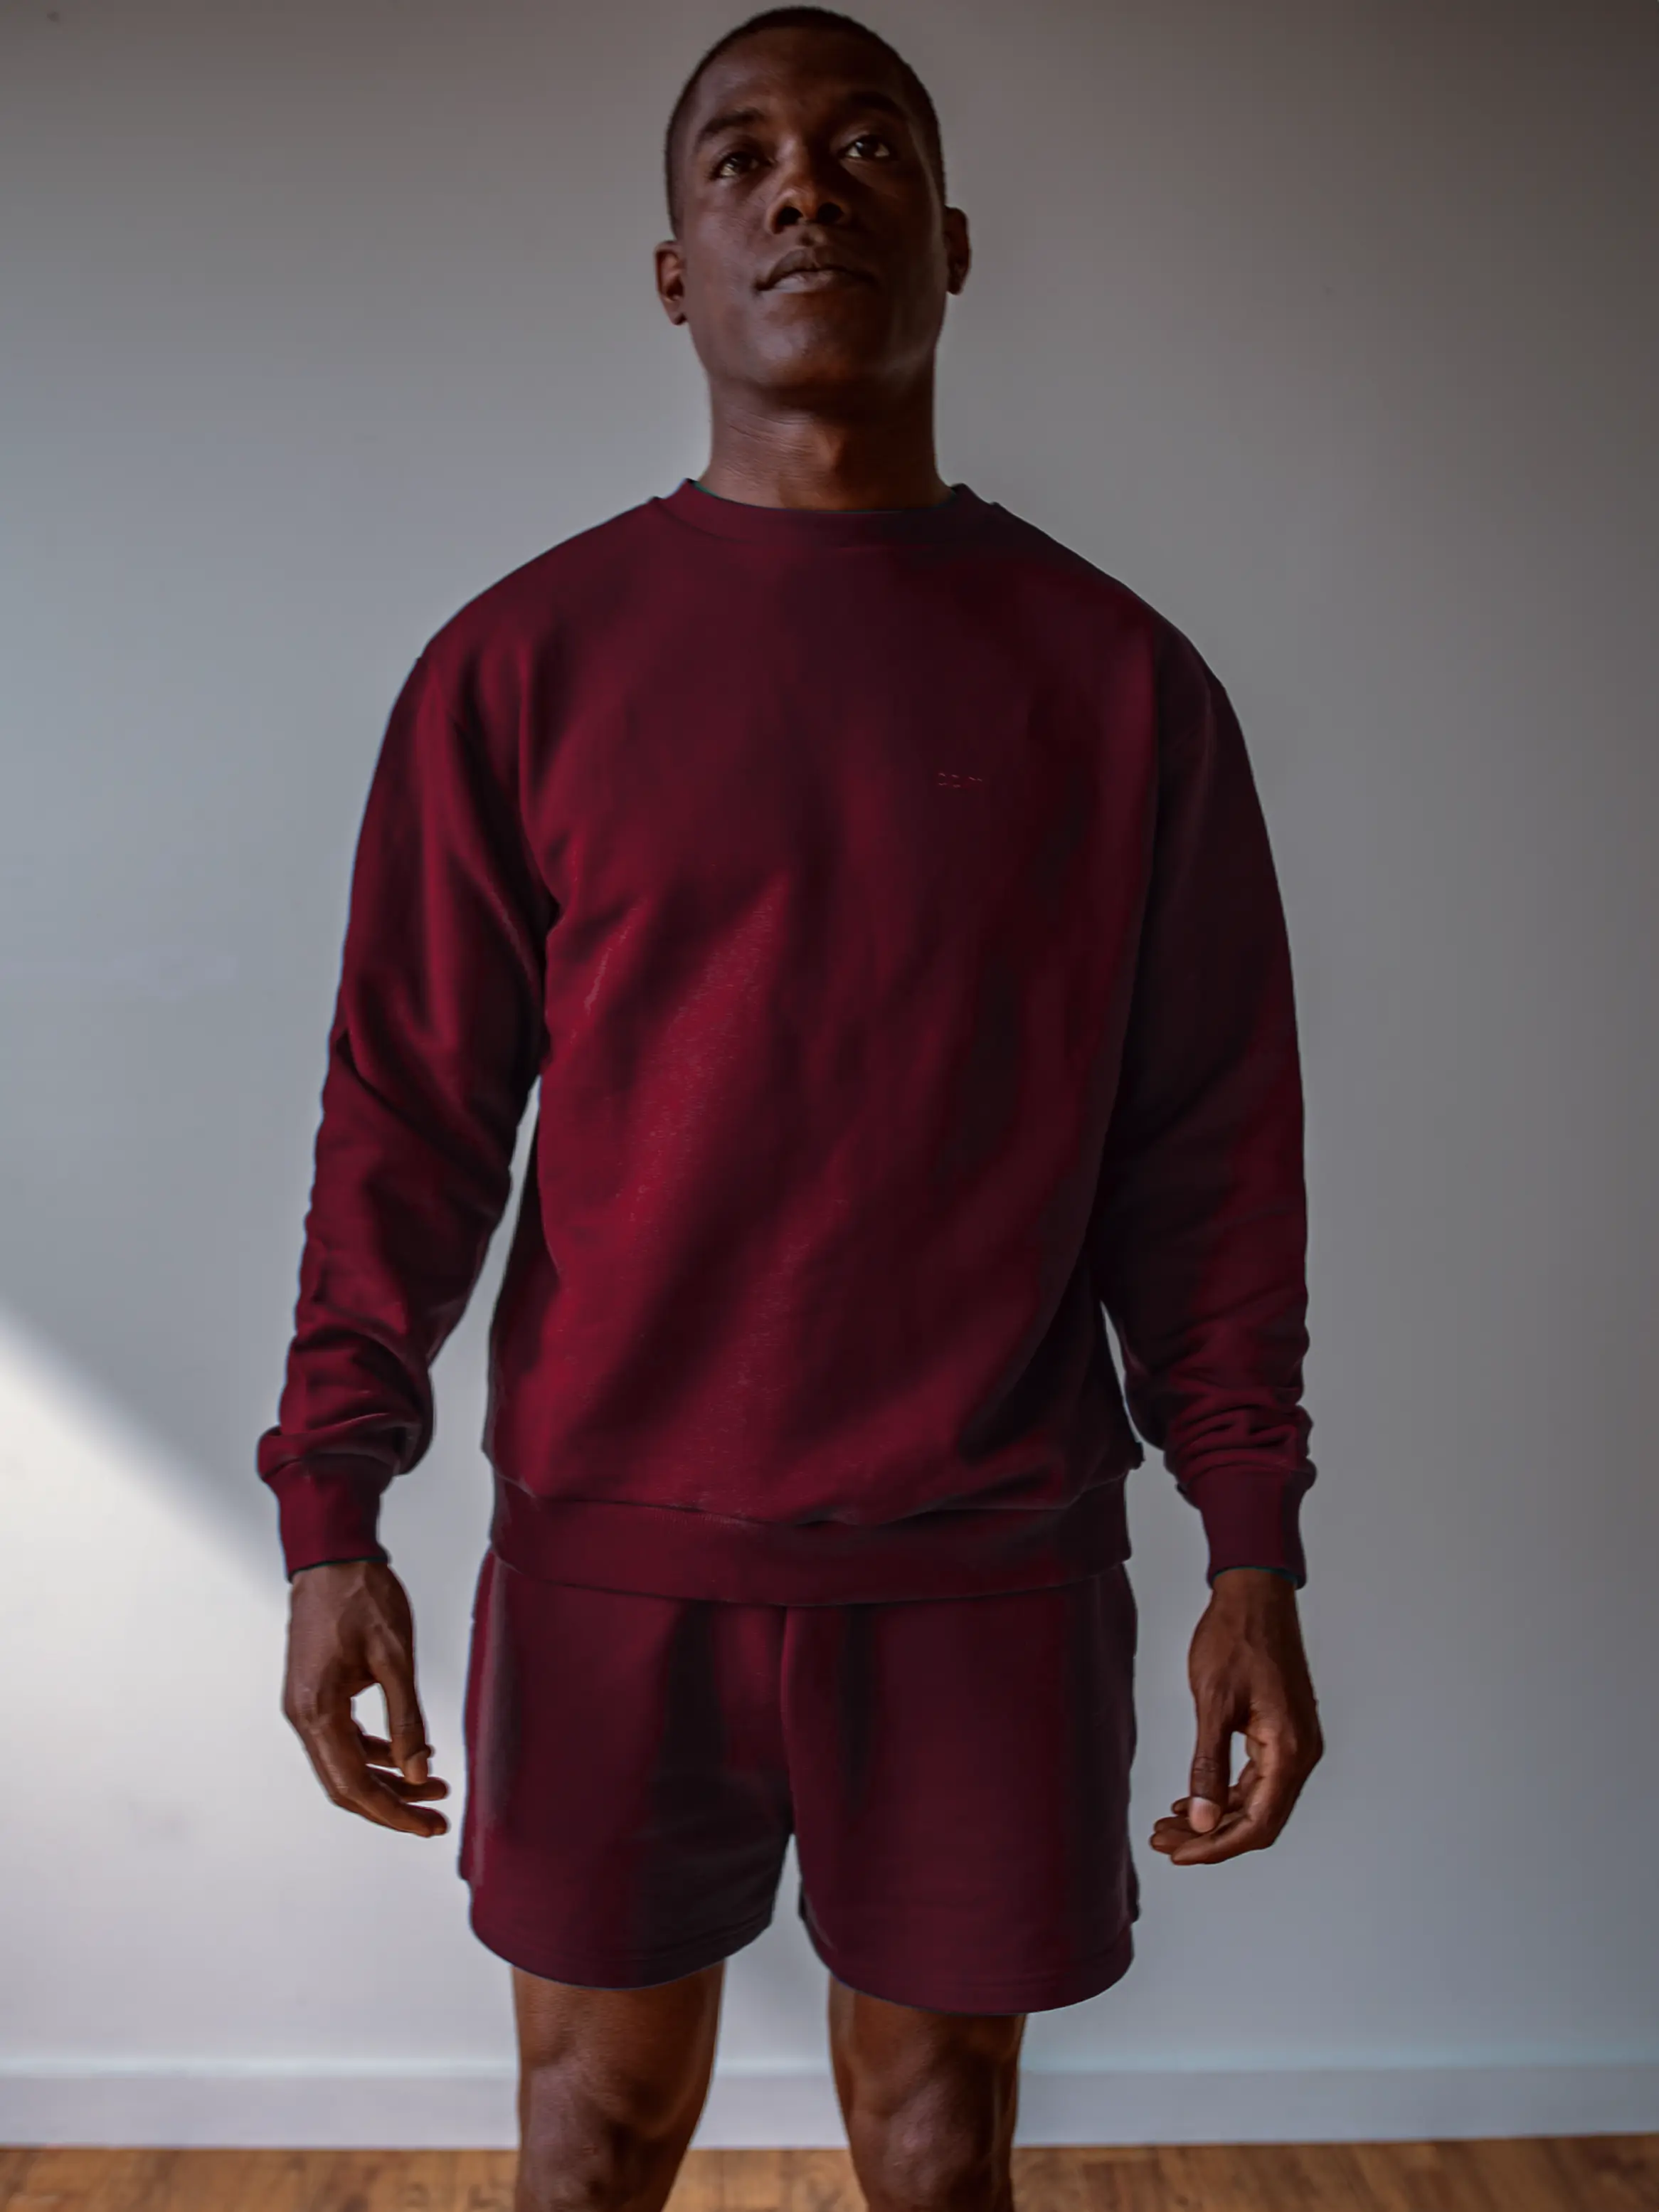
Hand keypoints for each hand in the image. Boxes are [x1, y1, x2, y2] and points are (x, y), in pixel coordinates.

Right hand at [282, 1559, 450, 1836]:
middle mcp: (303, 1716)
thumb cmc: (362, 1597)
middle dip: (393, 1805)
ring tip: (435, 1786)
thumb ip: (407, 1718)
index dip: (393, 1812)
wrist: (332, 1557)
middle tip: (437, 1817)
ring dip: (388, 1780)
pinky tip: (411, 1753)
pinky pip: (345, 1740)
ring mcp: (305, 1706)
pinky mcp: (316, 1694)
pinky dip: (377, 1753)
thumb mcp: (395, 1657)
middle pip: (345, 1784)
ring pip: (345, 1764)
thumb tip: (418, 1773)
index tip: (429, 1826)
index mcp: (317, 1711)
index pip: (353, 1785)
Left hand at [1149, 1566, 1322, 1865]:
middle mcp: (1300, 1754)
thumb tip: (1202, 1819)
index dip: (1216, 1847)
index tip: (1177, 1854)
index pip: (1257, 1824)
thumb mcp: (1213, 1702)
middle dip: (1210, 1836)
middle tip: (1162, 1840)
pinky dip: (1224, 1793)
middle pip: (1257, 1820)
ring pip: (1255, 1801)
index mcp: (1289, 1751)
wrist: (1256, 1595)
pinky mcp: (1282, 1732)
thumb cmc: (1235, 1638)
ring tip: (1169, 1824)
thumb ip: (1208, 1765)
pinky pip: (1256, 1778)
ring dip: (1214, 1817)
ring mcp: (1294, 1743)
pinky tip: (1192, 1799)